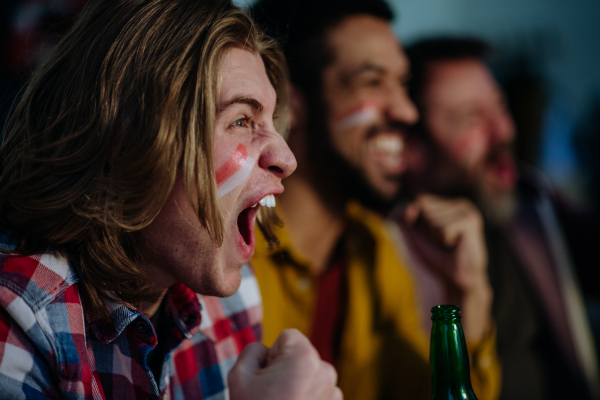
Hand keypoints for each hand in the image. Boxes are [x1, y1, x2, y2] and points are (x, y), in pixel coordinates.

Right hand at [228, 329, 342, 399]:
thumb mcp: (239, 375)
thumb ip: (253, 349)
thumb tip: (268, 351)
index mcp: (305, 357)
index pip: (287, 337)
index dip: (272, 354)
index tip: (266, 376)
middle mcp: (325, 371)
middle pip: (301, 356)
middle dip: (287, 369)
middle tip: (272, 394)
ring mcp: (334, 392)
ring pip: (310, 375)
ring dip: (298, 385)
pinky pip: (318, 393)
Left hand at [403, 194, 491, 340]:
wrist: (458, 278)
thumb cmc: (437, 256)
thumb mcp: (415, 234)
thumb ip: (406, 218)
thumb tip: (412, 205)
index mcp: (449, 204)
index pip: (419, 202)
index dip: (418, 223)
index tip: (433, 238)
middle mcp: (460, 203)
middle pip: (425, 208)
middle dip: (427, 230)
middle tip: (443, 243)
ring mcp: (466, 211)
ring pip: (433, 219)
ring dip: (437, 237)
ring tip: (451, 245)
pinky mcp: (469, 221)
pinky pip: (443, 229)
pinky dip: (445, 241)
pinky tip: (457, 246)